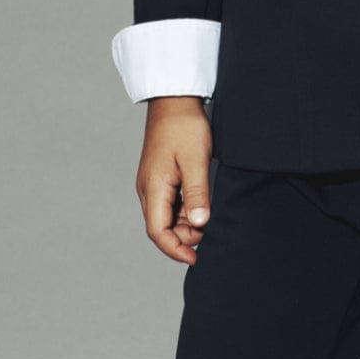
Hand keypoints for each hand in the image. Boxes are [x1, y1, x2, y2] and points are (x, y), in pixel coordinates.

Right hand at [137, 96, 212, 263]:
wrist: (174, 100)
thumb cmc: (183, 125)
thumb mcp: (195, 160)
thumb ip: (198, 193)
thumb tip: (201, 224)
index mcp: (153, 187)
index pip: (158, 232)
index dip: (175, 249)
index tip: (195, 258)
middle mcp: (148, 189)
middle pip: (162, 227)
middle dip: (185, 236)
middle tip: (211, 230)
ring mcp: (153, 184)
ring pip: (167, 217)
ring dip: (187, 223)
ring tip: (209, 215)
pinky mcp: (160, 178)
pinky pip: (171, 204)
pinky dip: (186, 210)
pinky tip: (202, 205)